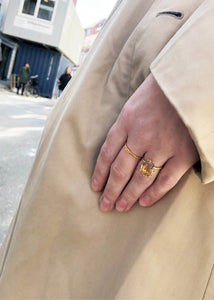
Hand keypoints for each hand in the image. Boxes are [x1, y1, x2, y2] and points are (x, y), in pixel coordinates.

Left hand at [91, 74, 198, 211]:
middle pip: (120, 170)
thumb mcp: (133, 103)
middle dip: (111, 190)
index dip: (100, 173)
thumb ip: (123, 126)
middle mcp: (141, 136)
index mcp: (126, 121)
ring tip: (120, 207)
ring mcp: (162, 146)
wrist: (189, 83)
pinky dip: (154, 193)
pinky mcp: (183, 153)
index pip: (107, 153)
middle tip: (104, 205)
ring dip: (128, 195)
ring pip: (140, 178)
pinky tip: (144, 202)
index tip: (95, 186)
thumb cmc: (160, 91)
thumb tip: (115, 150)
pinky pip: (166, 179)